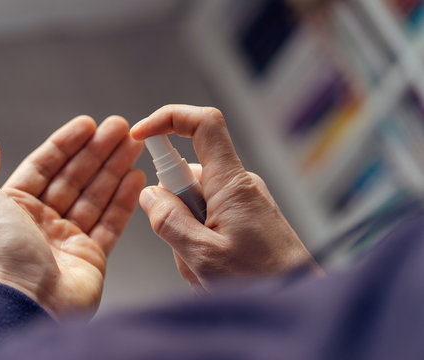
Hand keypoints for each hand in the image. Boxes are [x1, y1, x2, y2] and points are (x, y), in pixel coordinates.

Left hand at [0, 115, 144, 316]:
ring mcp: (70, 237)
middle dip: (99, 150)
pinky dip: (124, 200)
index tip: (88, 124)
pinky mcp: (92, 254)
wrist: (31, 303)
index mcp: (18, 206)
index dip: (67, 143)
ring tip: (134, 146)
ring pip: (97, 194)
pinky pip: (111, 221)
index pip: (46, 165)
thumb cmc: (5, 255)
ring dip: (116, 168)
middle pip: (77, 176)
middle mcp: (44, 220)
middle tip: (121, 128)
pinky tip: (135, 178)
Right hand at [130, 105, 319, 292]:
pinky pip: (207, 222)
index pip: (202, 125)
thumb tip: (150, 195)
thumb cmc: (266, 281)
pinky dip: (201, 246)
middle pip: (186, 177)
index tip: (140, 134)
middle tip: (188, 251)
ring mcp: (241, 202)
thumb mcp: (204, 256)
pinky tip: (215, 272)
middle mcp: (238, 185)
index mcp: (231, 184)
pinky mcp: (243, 218)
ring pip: (193, 206)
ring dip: (188, 239)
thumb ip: (170, 222)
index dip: (168, 119)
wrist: (303, 298)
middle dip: (174, 214)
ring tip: (208, 270)